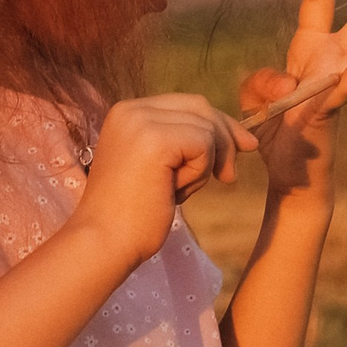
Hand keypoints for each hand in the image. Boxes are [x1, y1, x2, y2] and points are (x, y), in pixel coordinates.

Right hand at [78, 92, 242, 267]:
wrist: (104, 242)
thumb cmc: (132, 215)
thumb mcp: (158, 168)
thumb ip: (183, 144)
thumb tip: (238, 136)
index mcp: (127, 113)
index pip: (187, 104)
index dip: (218, 124)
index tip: (242, 146)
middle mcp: (131, 109)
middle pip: (200, 108)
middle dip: (225, 139)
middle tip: (229, 176)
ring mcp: (141, 121)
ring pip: (206, 128)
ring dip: (205, 165)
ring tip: (177, 192)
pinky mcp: (155, 139)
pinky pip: (204, 144)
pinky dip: (200, 172)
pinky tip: (174, 192)